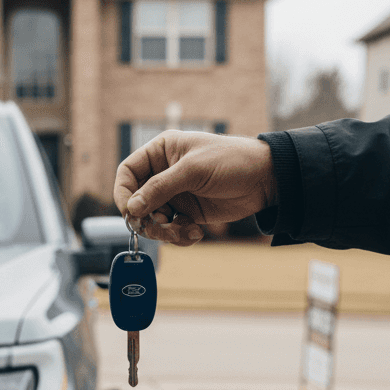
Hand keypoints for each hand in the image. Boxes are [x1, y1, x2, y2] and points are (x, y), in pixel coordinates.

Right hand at [113, 131, 277, 245]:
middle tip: (160, 226)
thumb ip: (159, 188)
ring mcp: (174, 195)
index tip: (130, 211)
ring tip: (182, 232)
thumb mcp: (193, 170)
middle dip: (146, 218)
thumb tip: (131, 208)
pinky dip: (178, 237)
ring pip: (151, 220)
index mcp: (161, 153)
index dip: (123, 193)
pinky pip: (169, 230)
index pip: (127, 172)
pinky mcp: (186, 214)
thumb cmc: (232, 161)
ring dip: (163, 232)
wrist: (266, 179)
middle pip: (136, 202)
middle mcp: (163, 174)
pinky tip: (195, 233)